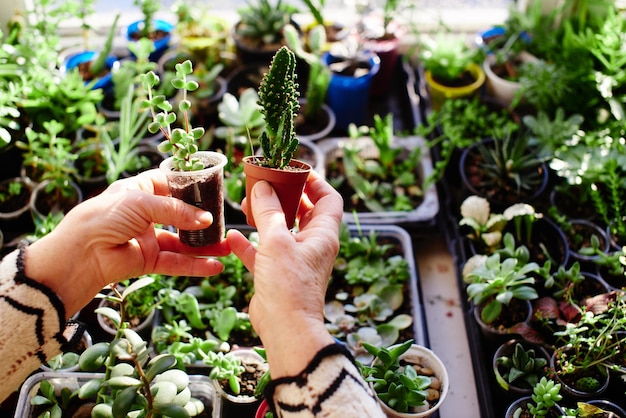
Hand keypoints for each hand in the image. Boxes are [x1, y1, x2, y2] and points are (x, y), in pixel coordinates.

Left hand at [25, 169, 230, 317]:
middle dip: (201, 218)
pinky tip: (215, 266)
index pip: (167, 183)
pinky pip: (177, 263)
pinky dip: (196, 265)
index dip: (187, 185)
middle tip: (223, 219)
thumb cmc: (104, 217)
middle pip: (180, 214)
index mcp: (138, 191)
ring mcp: (148, 238)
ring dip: (204, 245)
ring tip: (227, 246)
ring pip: (182, 242)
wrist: (81, 253)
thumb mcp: (142, 203)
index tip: (209, 188)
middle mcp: (144, 214)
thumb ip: (176, 210)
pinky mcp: (149, 260)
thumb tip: (205, 219)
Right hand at [226, 170, 343, 376]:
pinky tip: (233, 236)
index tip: (295, 170)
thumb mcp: (277, 242)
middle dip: (284, 196)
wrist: (285, 329)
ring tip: (245, 203)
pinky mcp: (278, 275)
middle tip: (265, 183)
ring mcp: (295, 260)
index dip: (316, 182)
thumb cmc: (289, 285)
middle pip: (302, 211)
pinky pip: (264, 253)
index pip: (329, 199)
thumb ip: (268, 211)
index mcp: (322, 234)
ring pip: (281, 231)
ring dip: (265, 217)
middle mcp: (312, 245)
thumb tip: (262, 186)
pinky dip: (250, 244)